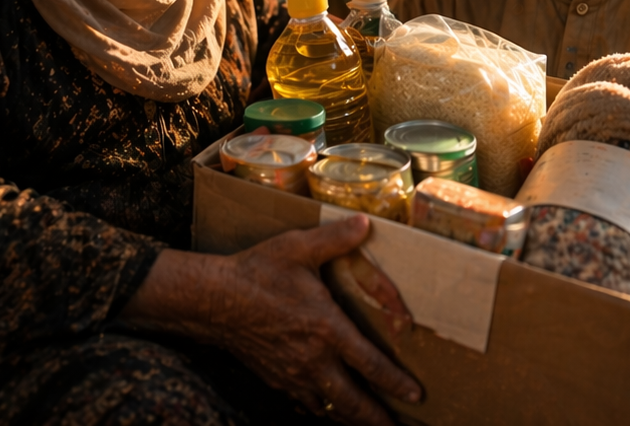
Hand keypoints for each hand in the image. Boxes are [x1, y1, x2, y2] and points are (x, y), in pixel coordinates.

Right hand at [119, 217, 420, 424]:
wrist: (214, 300)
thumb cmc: (258, 272)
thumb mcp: (298, 247)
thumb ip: (336, 238)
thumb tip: (366, 222)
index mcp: (326, 328)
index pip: (370, 364)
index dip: (396, 382)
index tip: (416, 395)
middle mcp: (313, 359)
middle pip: (352, 401)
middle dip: (377, 417)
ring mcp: (292, 374)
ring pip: (329, 407)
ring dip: (351, 418)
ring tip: (369, 424)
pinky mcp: (275, 379)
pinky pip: (305, 403)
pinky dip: (322, 410)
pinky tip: (328, 409)